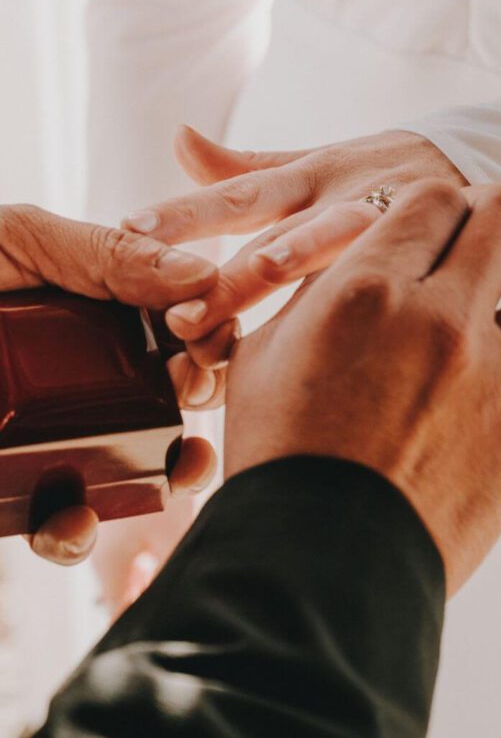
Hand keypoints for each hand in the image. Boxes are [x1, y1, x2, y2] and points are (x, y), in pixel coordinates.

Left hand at [0, 204, 221, 565]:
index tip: (211, 329)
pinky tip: (68, 512)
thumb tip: (202, 272)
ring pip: (131, 464)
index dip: (207, 328)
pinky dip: (74, 529)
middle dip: (202, 396)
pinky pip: (56, 523)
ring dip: (172, 470)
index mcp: (93, 311)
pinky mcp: (7, 487)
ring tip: (182, 465)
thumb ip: (112, 255)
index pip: (173, 321)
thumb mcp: (21, 240)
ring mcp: (46, 433)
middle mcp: (81, 374)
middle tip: (198, 386)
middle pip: (169, 393)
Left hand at [121, 125, 466, 362]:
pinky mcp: (435, 248)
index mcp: (310, 179)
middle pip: (279, 241)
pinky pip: (402, 281)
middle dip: (231, 280)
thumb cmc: (383, 172)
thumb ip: (247, 165)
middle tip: (182, 318)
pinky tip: (357, 345)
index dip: (189, 213)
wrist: (483, 171)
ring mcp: (391, 224)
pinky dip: (380, 307)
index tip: (135, 229)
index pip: (239, 195)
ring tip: (263, 295)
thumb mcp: (316, 162)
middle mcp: (344, 199)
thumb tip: (179, 138)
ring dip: (297, 275)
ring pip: (337, 255)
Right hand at [222, 183, 500, 593]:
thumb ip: (316, 293)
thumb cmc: (278, 459)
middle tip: (479, 241)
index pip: (433, 194)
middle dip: (495, 213)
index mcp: (368, 290)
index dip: (433, 202)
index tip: (426, 225)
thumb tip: (352, 258)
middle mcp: (442, 319)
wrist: (310, 566)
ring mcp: (499, 376)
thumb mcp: (266, 355)